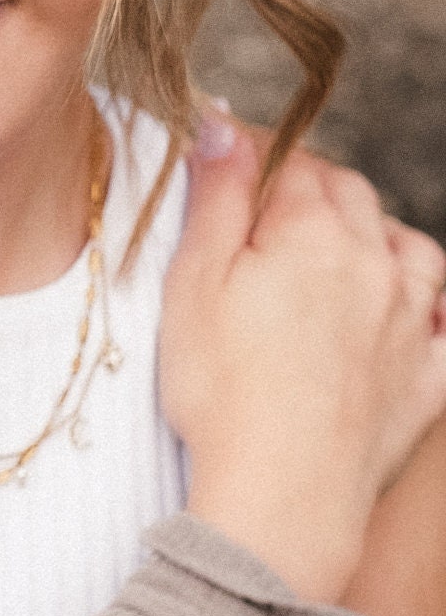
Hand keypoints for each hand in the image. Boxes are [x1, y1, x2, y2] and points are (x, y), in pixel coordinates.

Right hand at [160, 118, 445, 602]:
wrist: (283, 493)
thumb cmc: (224, 390)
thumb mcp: (194, 280)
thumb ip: (218, 195)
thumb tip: (222, 122)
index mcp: (315, 232)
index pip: (291, 165)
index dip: (256, 161)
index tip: (227, 173)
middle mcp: (376, 264)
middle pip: (352, 198)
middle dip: (314, 192)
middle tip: (268, 217)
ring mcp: (411, 322)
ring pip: (409, 248)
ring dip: (375, 237)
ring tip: (336, 254)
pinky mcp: (427, 378)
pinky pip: (445, 324)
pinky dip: (431, 309)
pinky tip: (409, 312)